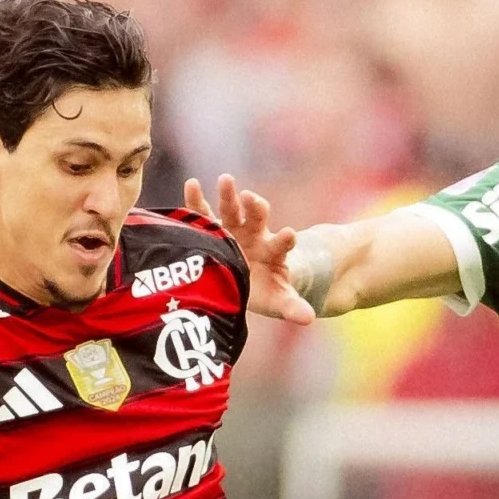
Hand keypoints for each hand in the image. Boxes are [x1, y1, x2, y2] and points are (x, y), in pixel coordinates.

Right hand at [185, 174, 313, 324]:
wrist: (250, 277)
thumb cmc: (265, 290)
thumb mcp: (278, 300)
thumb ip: (292, 306)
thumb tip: (308, 319)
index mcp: (273, 252)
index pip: (282, 244)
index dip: (285, 240)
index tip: (288, 234)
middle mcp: (255, 235)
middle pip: (257, 218)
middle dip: (255, 207)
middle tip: (252, 197)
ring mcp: (234, 229)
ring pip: (232, 210)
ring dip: (228, 196)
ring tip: (226, 179)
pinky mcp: (214, 228)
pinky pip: (204, 213)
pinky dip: (197, 200)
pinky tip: (190, 184)